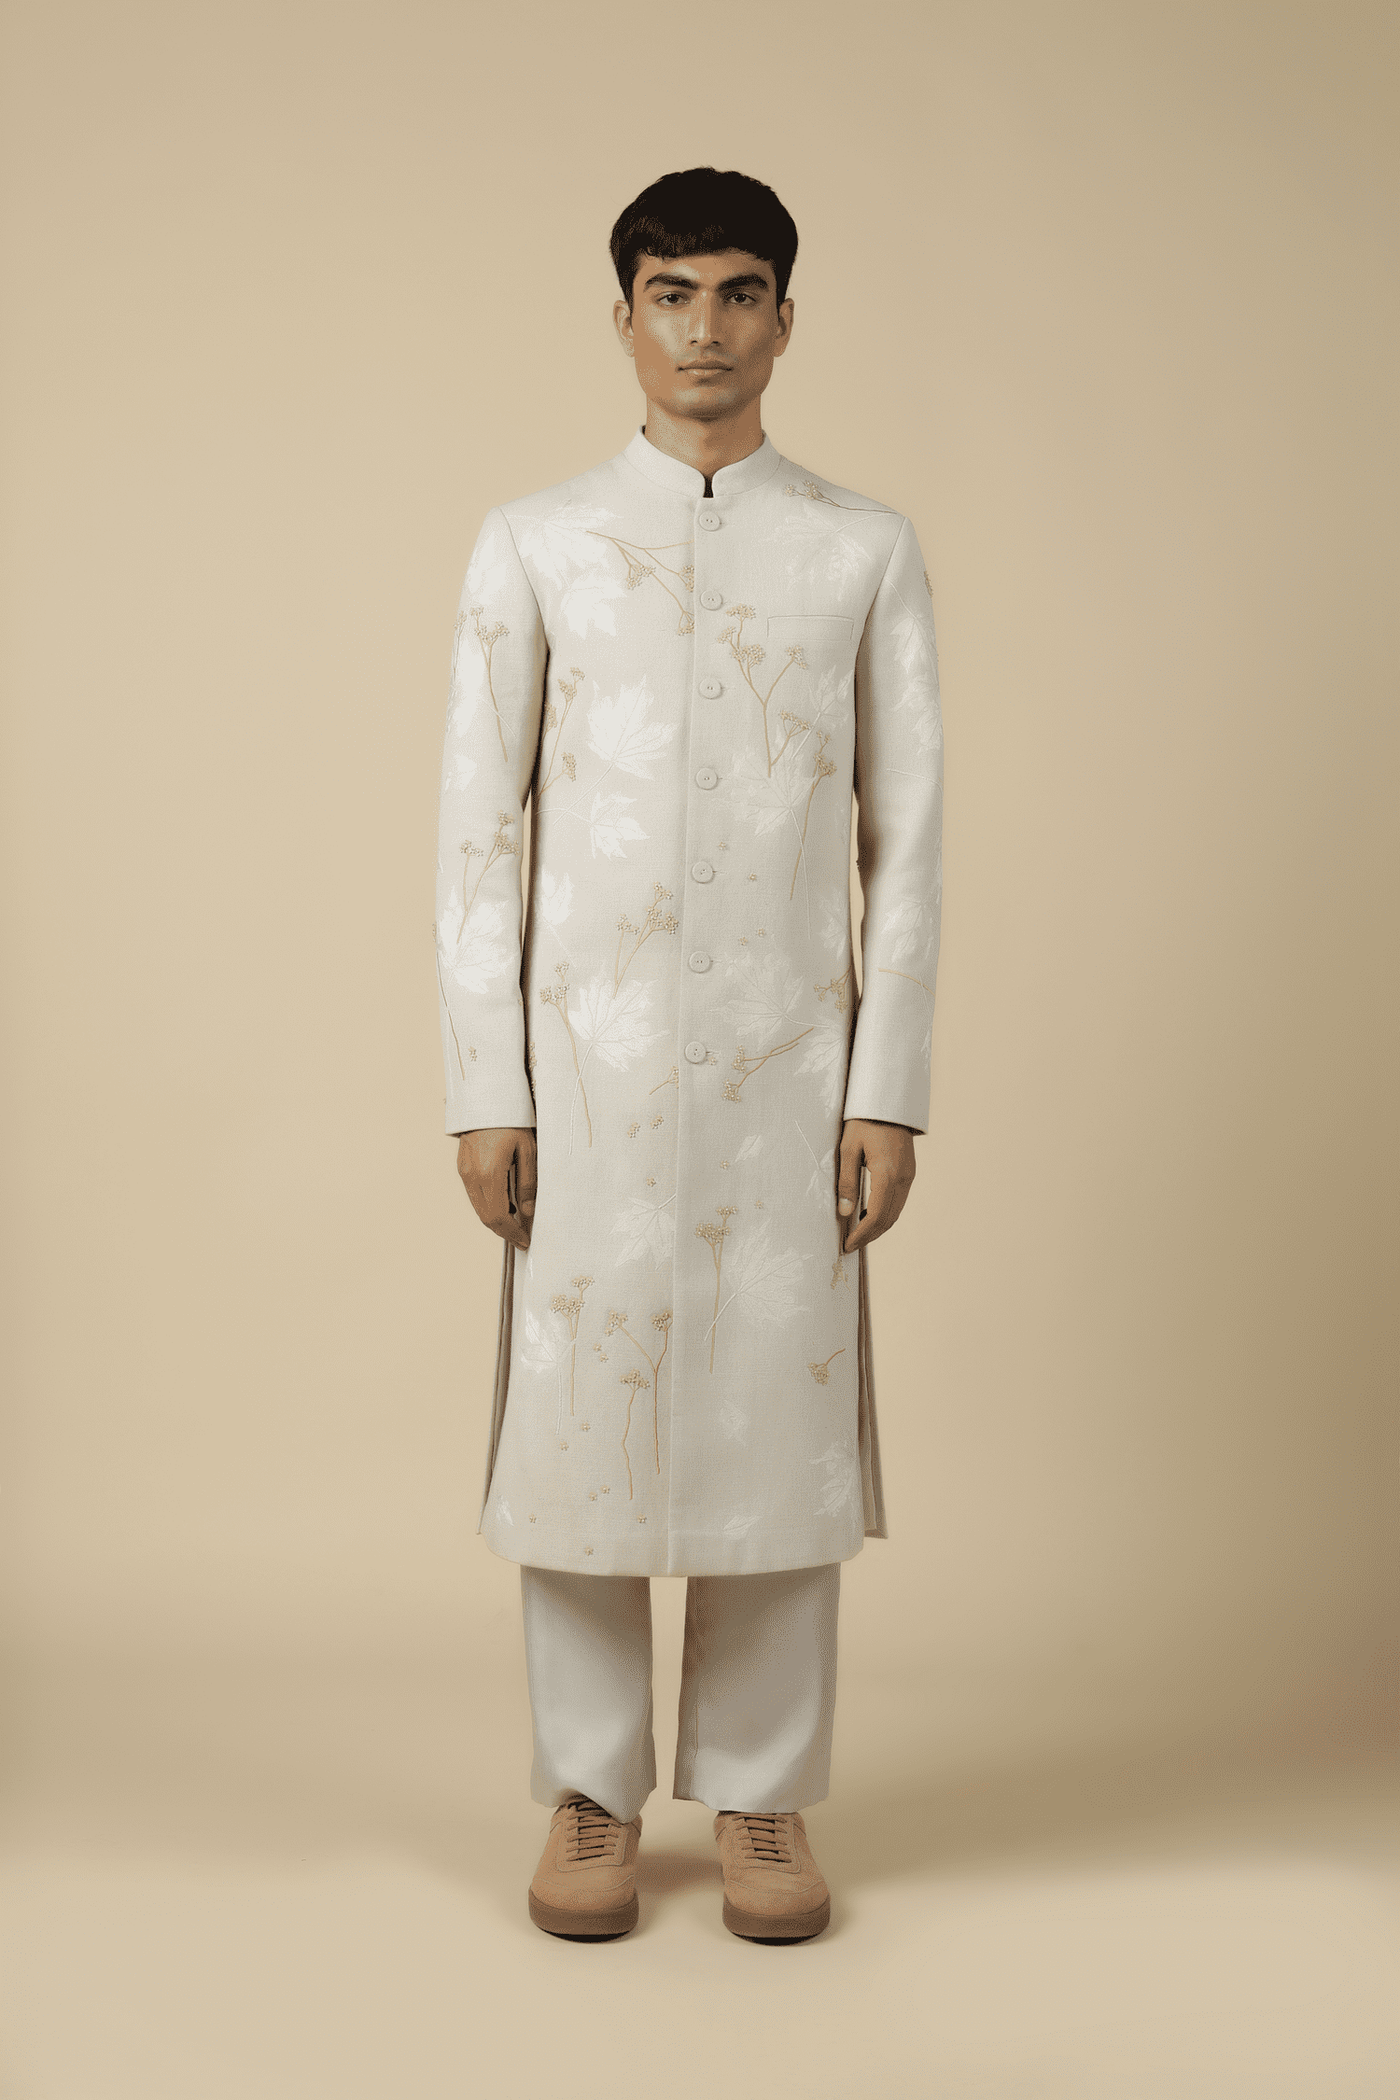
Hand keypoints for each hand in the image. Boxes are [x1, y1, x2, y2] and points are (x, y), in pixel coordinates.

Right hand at [456, 1127, 536, 1250]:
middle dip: (504, 1231)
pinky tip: (505, 1202)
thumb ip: (528, 1184)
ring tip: (517, 1220)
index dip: (512, 1233)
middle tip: (522, 1237)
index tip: (525, 1241)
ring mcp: (464, 1172)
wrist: (487, 1099)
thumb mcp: (528, 1150)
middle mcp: (472, 1176)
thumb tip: (528, 1212)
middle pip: (486, 1217)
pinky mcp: (462, 1167)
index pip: (498, 1217)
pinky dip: (489, 1206)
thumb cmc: (512, 1121)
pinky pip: (474, 1195)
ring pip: (479, 1208)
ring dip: (496, 1219)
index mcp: (490, 1173)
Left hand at [837, 1118, 915, 1253]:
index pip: (876, 1216)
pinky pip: (899, 1201)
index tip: (847, 1245)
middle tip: (850, 1245)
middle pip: (888, 1219)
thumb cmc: (864, 1122)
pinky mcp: (909, 1172)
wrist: (888, 1101)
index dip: (862, 1235)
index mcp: (888, 1174)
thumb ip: (847, 1182)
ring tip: (857, 1234)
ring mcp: (909, 1176)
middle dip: (869, 1236)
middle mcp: (903, 1179)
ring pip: (896, 1212)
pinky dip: (885, 1214)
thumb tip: (844, 1212)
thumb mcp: (848, 1150)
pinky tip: (869, 1214)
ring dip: (878, 1227)